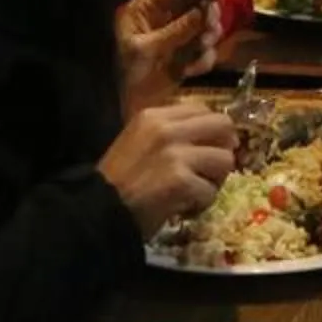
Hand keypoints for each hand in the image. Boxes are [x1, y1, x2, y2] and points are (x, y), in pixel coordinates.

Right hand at [97, 99, 237, 241]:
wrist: (97, 211)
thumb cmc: (117, 180)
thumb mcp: (138, 141)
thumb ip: (169, 132)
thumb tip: (211, 136)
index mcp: (154, 116)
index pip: (203, 110)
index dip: (213, 131)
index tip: (209, 148)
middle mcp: (167, 129)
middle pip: (223, 127)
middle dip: (223, 150)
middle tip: (212, 170)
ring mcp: (175, 154)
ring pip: (225, 160)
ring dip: (214, 181)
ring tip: (195, 193)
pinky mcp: (180, 181)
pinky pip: (210, 191)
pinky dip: (201, 204)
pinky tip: (184, 209)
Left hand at [115, 0, 220, 112]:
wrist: (124, 104)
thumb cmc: (125, 73)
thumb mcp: (145, 49)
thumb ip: (175, 30)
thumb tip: (204, 12)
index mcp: (147, 8)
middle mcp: (165, 18)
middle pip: (198, 4)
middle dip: (208, 17)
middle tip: (210, 31)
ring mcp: (177, 36)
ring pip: (206, 28)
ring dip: (209, 39)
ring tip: (201, 51)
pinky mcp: (186, 55)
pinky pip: (205, 51)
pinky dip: (204, 60)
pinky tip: (190, 71)